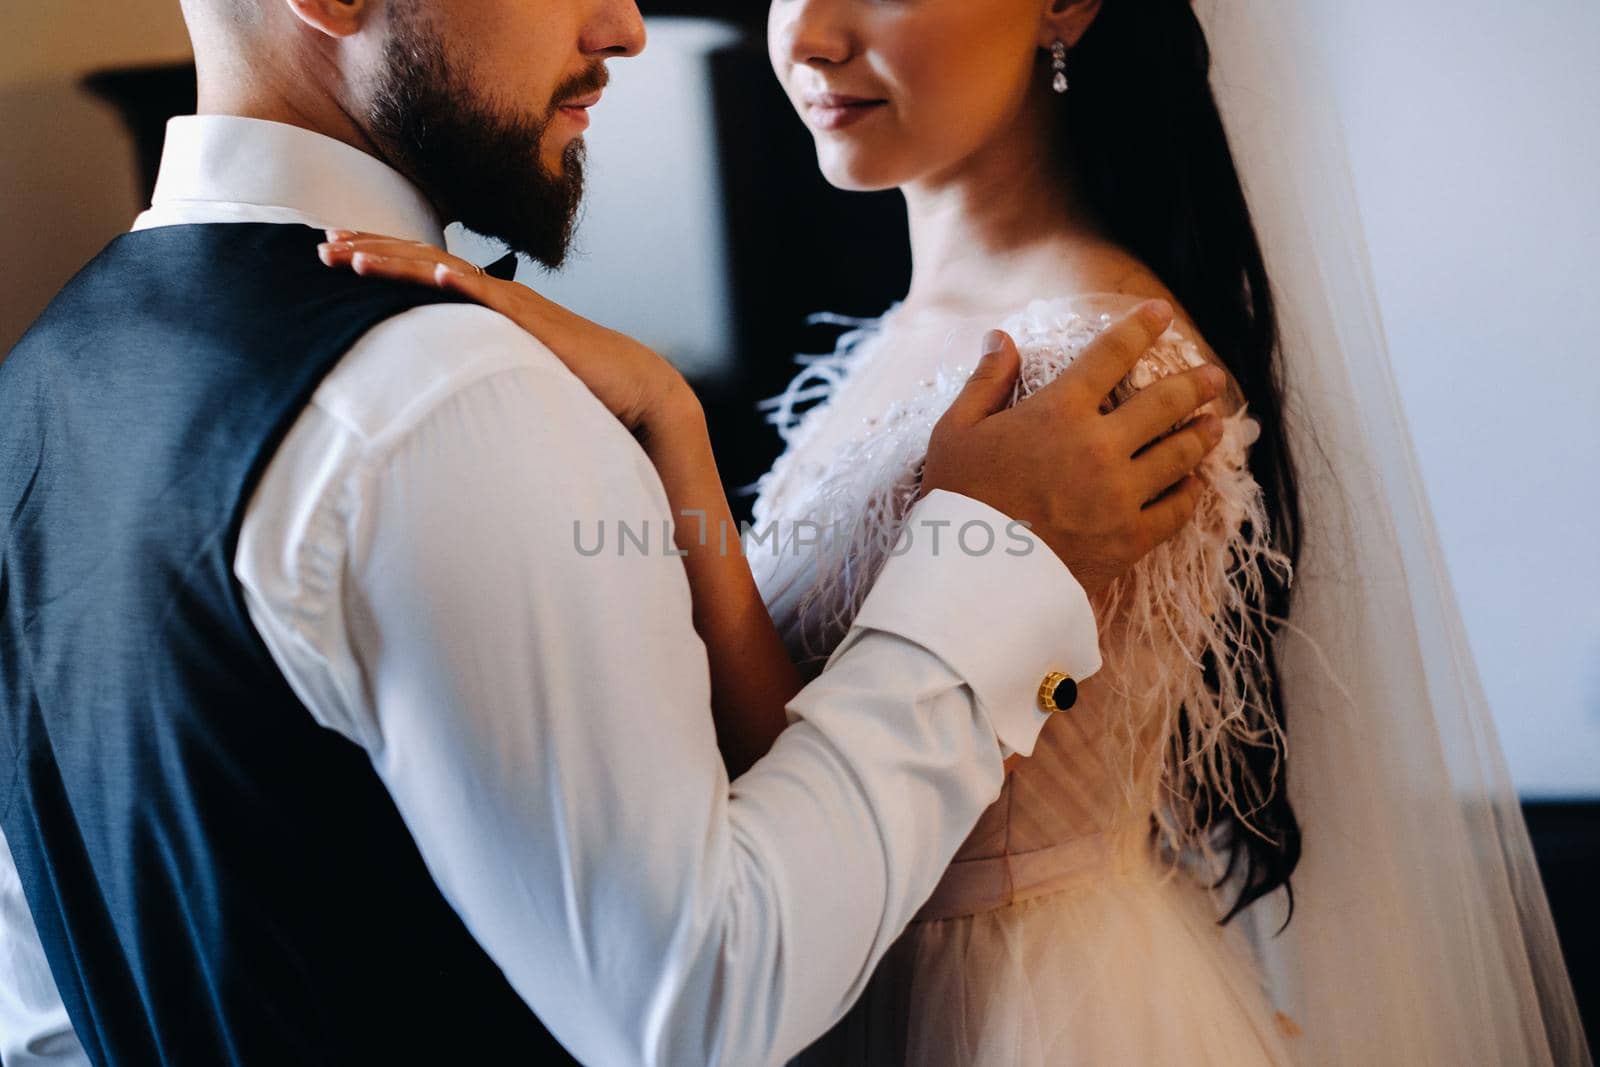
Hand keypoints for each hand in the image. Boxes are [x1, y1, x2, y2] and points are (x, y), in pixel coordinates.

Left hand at [317, 231, 698, 441]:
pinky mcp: (537, 324)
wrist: (633, 385)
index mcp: (486, 303)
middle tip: (319, 242)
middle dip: (370, 249)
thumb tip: (439, 374)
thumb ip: (476, 360)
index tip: (335, 248)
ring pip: (446, 272)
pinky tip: (436, 272)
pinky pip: (495, 299)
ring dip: (397, 261)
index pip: (422, 269)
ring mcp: (514, 306)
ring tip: (351, 255)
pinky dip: (464, 283)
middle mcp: (495, 294)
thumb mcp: (511, 367)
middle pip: (422, 260)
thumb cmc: (577, 382)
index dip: (379, 255)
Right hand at [920, 300, 1226, 598]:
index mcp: (1058, 412)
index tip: (1161, 312)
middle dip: (1195, 383)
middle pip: (1165, 403)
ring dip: (1201, 435)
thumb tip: (1002, 337)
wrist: (971, 578)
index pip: (1111, 354)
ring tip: (1214, 425)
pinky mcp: (1129, 539)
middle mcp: (1099, 446)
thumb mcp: (955, 431)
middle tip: (1213, 376)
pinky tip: (1194, 485)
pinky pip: (1175, 511)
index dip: (1141, 328)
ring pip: (1180, 455)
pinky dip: (1189, 494)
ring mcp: (1120, 495)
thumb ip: (985, 382)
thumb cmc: (956, 500)